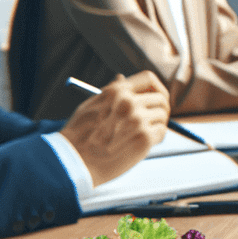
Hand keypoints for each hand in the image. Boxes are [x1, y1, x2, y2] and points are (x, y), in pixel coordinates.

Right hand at [60, 71, 169, 185]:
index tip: (157, 96)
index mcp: (117, 91)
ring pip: (163, 116)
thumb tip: (121, 78)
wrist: (74, 161)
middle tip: (155, 119)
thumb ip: (110, 92)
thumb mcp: (90, 105)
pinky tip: (145, 143)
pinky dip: (157, 137)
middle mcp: (129, 102)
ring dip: (158, 124)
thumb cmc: (79, 134)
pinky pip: (161, 132)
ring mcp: (138, 120)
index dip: (157, 87)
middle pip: (161, 98)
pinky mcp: (144, 138)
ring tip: (145, 132)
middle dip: (161, 108)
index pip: (149, 79)